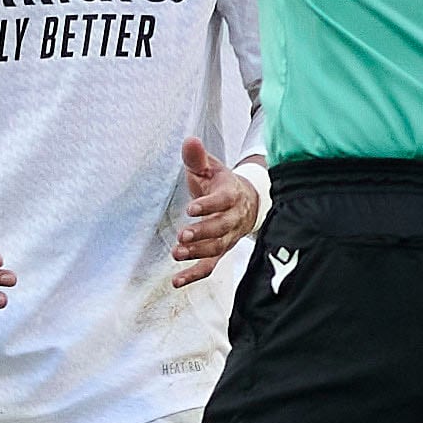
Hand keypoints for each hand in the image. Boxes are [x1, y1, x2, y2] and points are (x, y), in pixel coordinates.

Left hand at [167, 137, 259, 282]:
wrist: (245, 201)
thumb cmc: (221, 183)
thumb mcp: (210, 167)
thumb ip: (197, 157)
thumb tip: (189, 140)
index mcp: (231, 194)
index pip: (223, 201)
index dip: (209, 205)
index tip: (191, 209)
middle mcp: (233, 218)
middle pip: (221, 228)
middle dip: (202, 233)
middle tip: (182, 235)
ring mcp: (228, 237)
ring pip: (217, 248)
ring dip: (197, 253)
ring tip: (177, 253)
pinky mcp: (220, 251)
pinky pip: (210, 266)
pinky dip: (194, 275)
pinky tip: (177, 281)